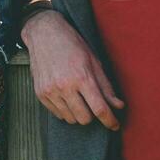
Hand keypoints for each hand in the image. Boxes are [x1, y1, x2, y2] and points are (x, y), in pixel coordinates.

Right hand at [21, 10, 125, 128]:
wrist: (44, 34)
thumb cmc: (72, 44)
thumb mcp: (94, 61)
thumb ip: (106, 86)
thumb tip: (118, 106)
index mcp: (82, 77)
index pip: (99, 108)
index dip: (110, 120)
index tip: (115, 125)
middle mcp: (65, 86)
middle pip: (85, 119)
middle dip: (92, 115)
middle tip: (93, 104)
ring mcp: (50, 91)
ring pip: (70, 119)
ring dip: (78, 113)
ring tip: (79, 99)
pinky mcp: (40, 94)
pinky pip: (57, 114)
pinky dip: (65, 110)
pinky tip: (67, 97)